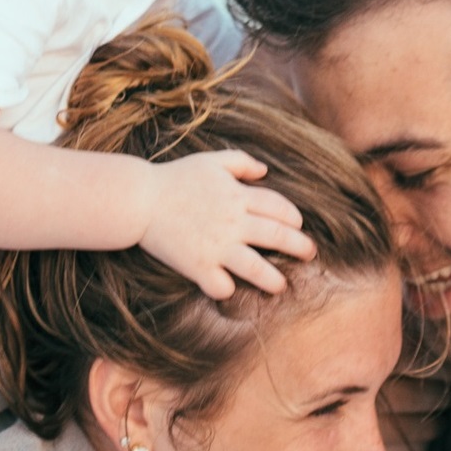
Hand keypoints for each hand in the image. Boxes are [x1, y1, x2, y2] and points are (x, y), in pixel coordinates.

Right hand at [139, 150, 316, 298]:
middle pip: (277, 236)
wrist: (139, 199)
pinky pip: (221, 285)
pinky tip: (228, 289)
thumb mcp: (210, 161)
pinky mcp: (198, 266)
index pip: (278, 207)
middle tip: (310, 254)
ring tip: (281, 286)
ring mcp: (217, 246)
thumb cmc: (174, 178)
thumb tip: (265, 171)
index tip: (298, 225)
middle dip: (299, 247)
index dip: (293, 217)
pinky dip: (227, 290)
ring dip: (273, 279)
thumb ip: (241, 162)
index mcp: (238, 196)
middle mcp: (233, 222)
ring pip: (256, 268)